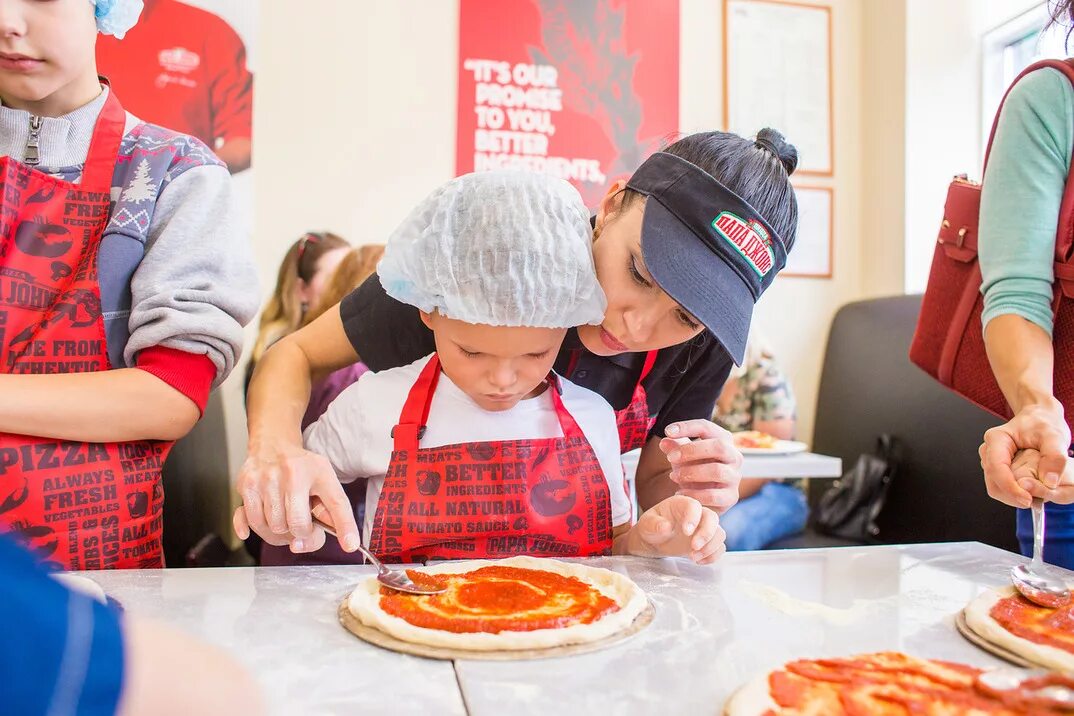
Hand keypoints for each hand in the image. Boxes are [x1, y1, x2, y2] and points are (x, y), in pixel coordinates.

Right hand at [232, 441, 360, 553]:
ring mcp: (267, 479)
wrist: (273, 445)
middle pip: (297, 525)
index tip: (351, 545)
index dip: (345, 526)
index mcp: (319, 471)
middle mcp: (293, 473)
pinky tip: (261, 527)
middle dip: (301, 534)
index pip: (336, 502)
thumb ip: (330, 511)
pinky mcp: (247, 485)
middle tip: (302, 528)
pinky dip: (256, 530)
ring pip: (273, 528)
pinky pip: (250, 522)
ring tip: (285, 519)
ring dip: (280, 533)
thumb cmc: (302, 469)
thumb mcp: (324, 481)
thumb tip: (320, 541)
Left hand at [628, 495, 725, 564]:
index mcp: (681, 504)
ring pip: (719, 533)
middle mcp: (697, 514)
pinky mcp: (707, 542)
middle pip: (712, 518)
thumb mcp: (646, 525)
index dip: (693, 518)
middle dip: (706, 533)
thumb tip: (666, 526)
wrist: (654, 541)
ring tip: (693, 557)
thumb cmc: (651, 528)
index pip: (694, 506)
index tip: (686, 532)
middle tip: (694, 547)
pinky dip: (713, 556)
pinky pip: (719, 548)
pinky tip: (698, 561)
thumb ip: (654, 524)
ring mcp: (703, 528)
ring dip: (710, 547)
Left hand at [660, 420, 742, 511]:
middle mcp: (734, 457)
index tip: (667, 432)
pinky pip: (714, 495)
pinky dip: (693, 494)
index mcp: (723, 440)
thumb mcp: (683, 456)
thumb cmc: (695, 469)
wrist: (704, 497)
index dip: (687, 427)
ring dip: (691, 473)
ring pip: (717, 471)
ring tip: (673, 476)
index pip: (708, 428)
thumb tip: (664, 442)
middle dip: (691, 450)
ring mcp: (734, 477)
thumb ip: (674, 447)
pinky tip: (679, 492)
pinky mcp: (731, 497)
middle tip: (670, 457)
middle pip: (719, 447)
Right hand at [980, 401, 1071, 507]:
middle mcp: (989, 451)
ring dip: (1013, 497)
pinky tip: (1030, 492)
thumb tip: (1049, 481)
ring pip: (995, 487)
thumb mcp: (1055, 436)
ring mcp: (991, 461)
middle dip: (1012, 496)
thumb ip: (1055, 458)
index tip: (1027, 499)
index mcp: (997, 439)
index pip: (997, 468)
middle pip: (993, 482)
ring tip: (1035, 496)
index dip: (1010, 487)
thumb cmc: (1043, 423)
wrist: (1039, 418)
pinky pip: (1001, 487)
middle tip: (1035, 502)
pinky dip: (1015, 494)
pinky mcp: (998, 469)